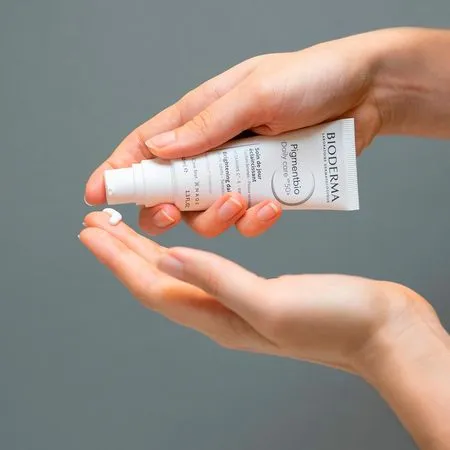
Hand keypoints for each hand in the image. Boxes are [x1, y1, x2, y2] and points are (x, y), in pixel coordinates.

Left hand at [79, 211, 444, 374]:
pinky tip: (186, 238)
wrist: (380, 328)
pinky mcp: (256, 292)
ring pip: (180, 272)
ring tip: (132, 226)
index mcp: (217, 318)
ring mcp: (238, 303)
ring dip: (153, 248)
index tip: (90, 231)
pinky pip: (208, 268)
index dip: (117, 259)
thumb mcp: (269, 302)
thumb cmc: (333, 321)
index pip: (150, 286)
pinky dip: (189, 248)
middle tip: (99, 224)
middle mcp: (220, 313)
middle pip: (157, 279)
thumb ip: (217, 281)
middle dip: (124, 251)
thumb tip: (165, 261)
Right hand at [85, 29, 389, 237]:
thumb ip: (205, 126)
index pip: (144, 146)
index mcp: (198, 116)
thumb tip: (157, 150)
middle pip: (168, 190)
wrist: (364, 93)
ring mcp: (239, 172)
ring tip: (239, 203)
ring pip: (205, 212)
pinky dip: (252, 221)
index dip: (117, 171)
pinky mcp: (265, 189)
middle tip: (172, 212)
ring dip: (214, 217)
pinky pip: (247, 218)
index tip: (96, 196)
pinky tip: (269, 208)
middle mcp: (212, 147)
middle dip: (163, 207)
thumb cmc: (310, 78)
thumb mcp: (254, 93)